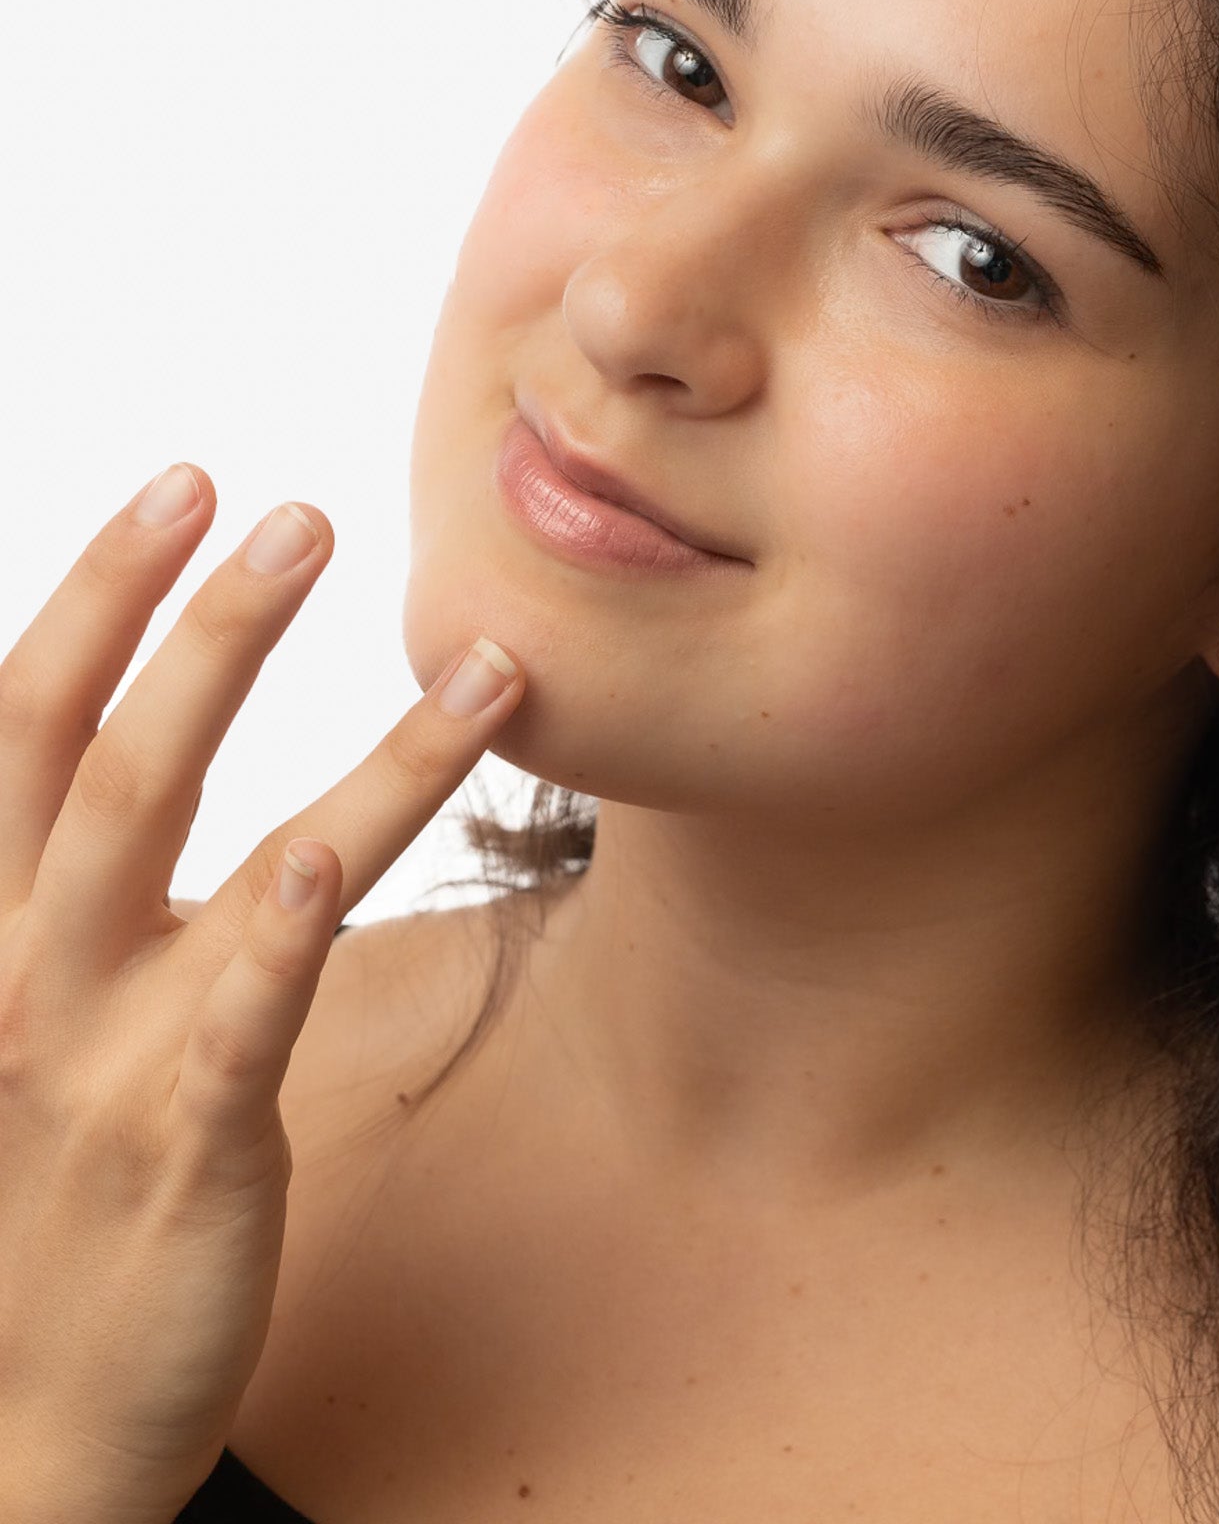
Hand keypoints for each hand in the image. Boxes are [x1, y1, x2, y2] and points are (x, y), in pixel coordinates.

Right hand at [0, 463, 524, 1522]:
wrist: (6, 1426)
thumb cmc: (29, 1192)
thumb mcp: (18, 1011)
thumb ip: (65, 880)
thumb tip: (128, 741)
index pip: (26, 725)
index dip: (99, 594)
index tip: (184, 481)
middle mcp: (21, 971)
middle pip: (111, 762)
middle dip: (204, 625)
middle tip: (298, 509)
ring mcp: (100, 1055)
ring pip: (220, 858)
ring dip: (362, 749)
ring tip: (482, 663)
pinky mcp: (186, 1143)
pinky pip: (242, 1015)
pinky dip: (283, 926)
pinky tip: (341, 850)